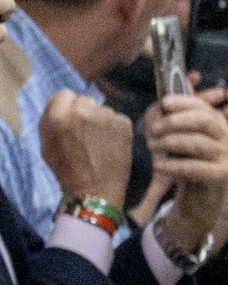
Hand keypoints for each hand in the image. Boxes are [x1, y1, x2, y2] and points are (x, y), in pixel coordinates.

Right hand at [39, 88, 133, 209]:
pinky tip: (113, 146)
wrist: (94, 190)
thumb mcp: (46, 145)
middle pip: (85, 100)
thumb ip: (51, 120)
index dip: (68, 107)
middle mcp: (81, 111)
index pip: (64, 94)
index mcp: (58, 116)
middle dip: (86, 113)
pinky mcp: (123, 123)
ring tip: (100, 144)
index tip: (72, 120)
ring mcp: (104, 116)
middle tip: (87, 135)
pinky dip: (117, 130)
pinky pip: (118, 119)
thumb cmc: (67, 170)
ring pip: (103, 111)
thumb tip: (59, 102)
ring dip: (102, 122)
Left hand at [146, 89, 227, 254]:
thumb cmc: (185, 159)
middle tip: (154, 129)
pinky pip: (196, 167)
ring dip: (171, 142)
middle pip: (204, 120)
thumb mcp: (178, 136)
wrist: (198, 194)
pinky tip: (159, 165)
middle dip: (176, 121)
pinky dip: (174, 165)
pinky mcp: (221, 173)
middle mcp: (225, 135)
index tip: (163, 103)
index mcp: (216, 120)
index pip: (202, 105)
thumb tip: (162, 101)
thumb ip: (171, 117)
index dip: (183, 102)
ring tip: (152, 146)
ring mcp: (225, 154)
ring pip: (199, 142)